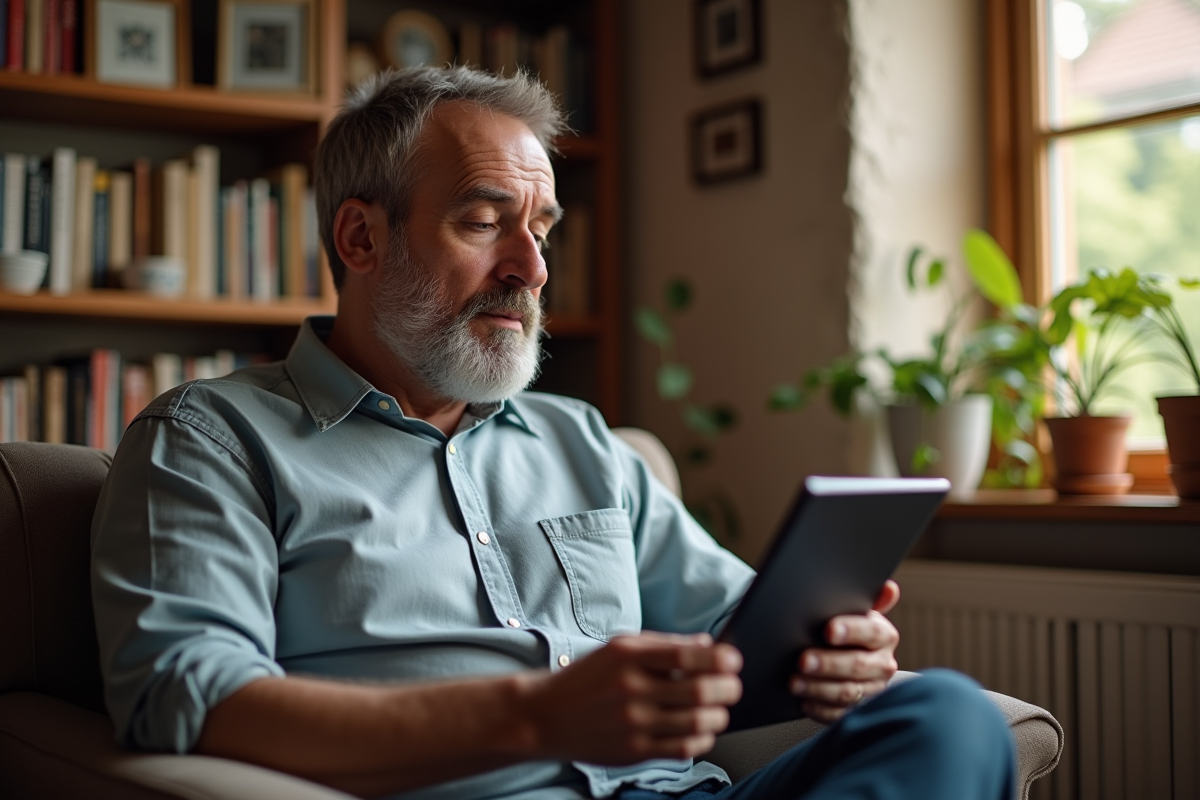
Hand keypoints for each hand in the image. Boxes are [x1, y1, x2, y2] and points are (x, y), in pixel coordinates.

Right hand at [517, 632, 742, 765]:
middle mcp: (631, 688)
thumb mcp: (619, 649)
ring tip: (719, 709)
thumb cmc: (588, 678)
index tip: (734, 660)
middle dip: (729, 688)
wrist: (546, 716)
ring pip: (698, 721)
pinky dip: (702, 739)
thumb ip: (664, 645)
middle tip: (733, 686)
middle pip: (700, 690)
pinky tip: (701, 730)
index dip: (721, 659)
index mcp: (628, 656)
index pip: (688, 655)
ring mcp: (632, 722)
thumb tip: (708, 644)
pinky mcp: (633, 751)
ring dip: (720, 715)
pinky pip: (683, 748)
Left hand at [790, 580, 899, 723]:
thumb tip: (888, 587)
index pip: (870, 632)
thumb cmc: (849, 631)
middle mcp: (882, 665)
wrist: (855, 660)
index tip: (828, 630)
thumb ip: (868, 599)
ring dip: (818, 688)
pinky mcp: (856, 710)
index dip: (850, 630)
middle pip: (857, 665)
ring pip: (848, 692)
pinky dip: (819, 708)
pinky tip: (803, 701)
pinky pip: (839, 714)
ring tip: (794, 682)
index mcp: (884, 636)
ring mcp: (871, 690)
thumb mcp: (857, 612)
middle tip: (802, 660)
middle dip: (828, 663)